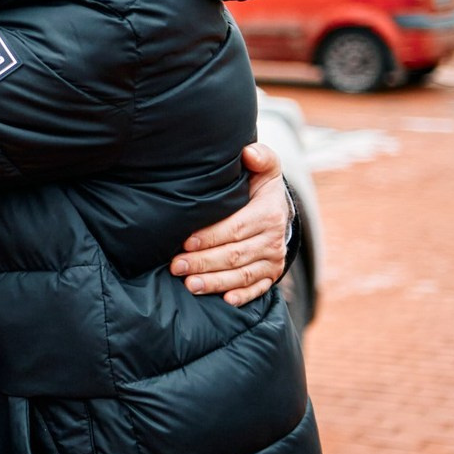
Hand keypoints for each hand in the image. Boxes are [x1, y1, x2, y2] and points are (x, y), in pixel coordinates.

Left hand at [170, 143, 289, 306]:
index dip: (210, 237)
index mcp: (268, 214)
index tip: (185, 242)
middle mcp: (273, 239)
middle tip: (176, 266)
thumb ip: (260, 158)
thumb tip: (249, 153)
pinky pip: (258, 289)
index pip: (236, 228)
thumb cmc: (259, 187)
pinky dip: (243, 296)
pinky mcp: (271, 274)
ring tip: (190, 286)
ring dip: (215, 282)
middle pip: (235, 255)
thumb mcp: (264, 168)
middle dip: (203, 262)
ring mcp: (273, 260)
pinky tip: (225, 300)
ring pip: (243, 275)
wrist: (278, 210)